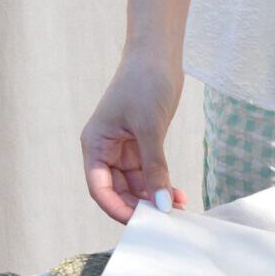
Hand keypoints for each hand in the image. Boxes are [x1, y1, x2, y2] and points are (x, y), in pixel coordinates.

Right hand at [81, 52, 186, 222]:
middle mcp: (106, 151)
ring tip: (178, 207)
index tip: (141, 222)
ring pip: (137, 187)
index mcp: (96, 145)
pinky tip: (178, 195)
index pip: (100, 189)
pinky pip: (149, 176)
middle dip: (141, 207)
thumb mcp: (149, 127)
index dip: (117, 209)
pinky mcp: (141, 148)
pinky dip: (162, 186)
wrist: (158, 53)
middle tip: (166, 219)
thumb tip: (161, 204)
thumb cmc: (144, 81)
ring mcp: (124, 151)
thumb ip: (155, 169)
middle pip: (119, 192)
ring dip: (156, 199)